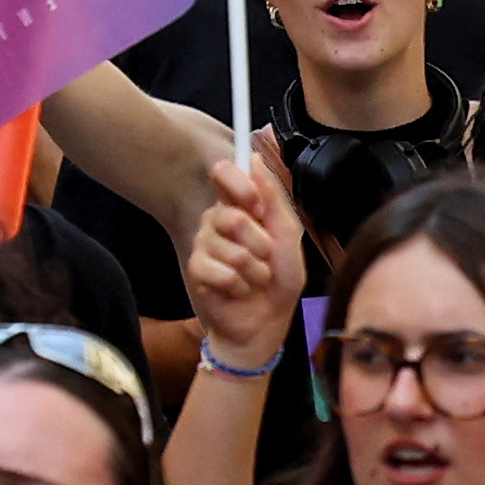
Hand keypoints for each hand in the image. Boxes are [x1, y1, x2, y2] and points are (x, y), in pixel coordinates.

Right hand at [183, 141, 301, 373]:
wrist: (267, 323)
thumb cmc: (280, 280)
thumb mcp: (287, 237)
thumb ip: (273, 200)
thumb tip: (255, 160)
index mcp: (240, 207)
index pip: (224, 174)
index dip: (238, 184)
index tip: (256, 203)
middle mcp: (217, 221)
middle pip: (229, 216)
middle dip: (258, 241)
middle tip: (266, 256)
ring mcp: (204, 246)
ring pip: (228, 248)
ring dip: (253, 269)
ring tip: (256, 278)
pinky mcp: (197, 271)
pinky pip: (218, 271)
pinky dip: (238, 285)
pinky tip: (240, 291)